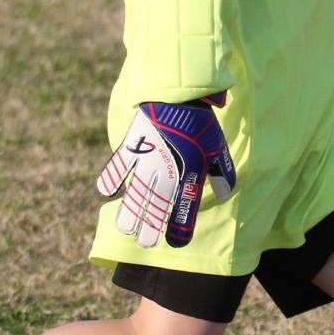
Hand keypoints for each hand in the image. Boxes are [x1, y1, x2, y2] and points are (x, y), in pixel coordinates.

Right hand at [95, 95, 236, 247]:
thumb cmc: (200, 121)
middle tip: (147, 243)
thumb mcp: (217, 145)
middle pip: (157, 206)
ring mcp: (147, 158)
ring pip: (136, 193)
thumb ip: (221, 171)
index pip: (186, 205)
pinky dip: (110, 178)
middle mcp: (167, 168)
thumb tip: (225, 194)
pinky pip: (117, 165)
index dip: (181, 226)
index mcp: (191, 169)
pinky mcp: (132, 145)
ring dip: (131, 213)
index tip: (177, 242)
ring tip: (128, 229)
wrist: (179, 91)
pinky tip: (107, 192)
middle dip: (152, 227)